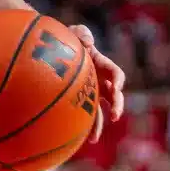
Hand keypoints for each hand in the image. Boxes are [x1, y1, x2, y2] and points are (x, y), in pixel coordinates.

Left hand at [68, 25, 124, 142]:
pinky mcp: (76, 100)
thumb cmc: (65, 38)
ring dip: (98, 125)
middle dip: (118, 106)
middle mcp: (99, 81)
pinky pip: (81, 114)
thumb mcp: (73, 31)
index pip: (115, 73)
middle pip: (114, 97)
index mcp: (101, 65)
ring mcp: (88, 92)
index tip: (116, 87)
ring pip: (98, 112)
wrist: (51, 46)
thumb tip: (89, 43)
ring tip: (92, 138)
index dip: (118, 80)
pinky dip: (80, 125)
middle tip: (115, 115)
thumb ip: (82, 32)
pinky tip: (72, 136)